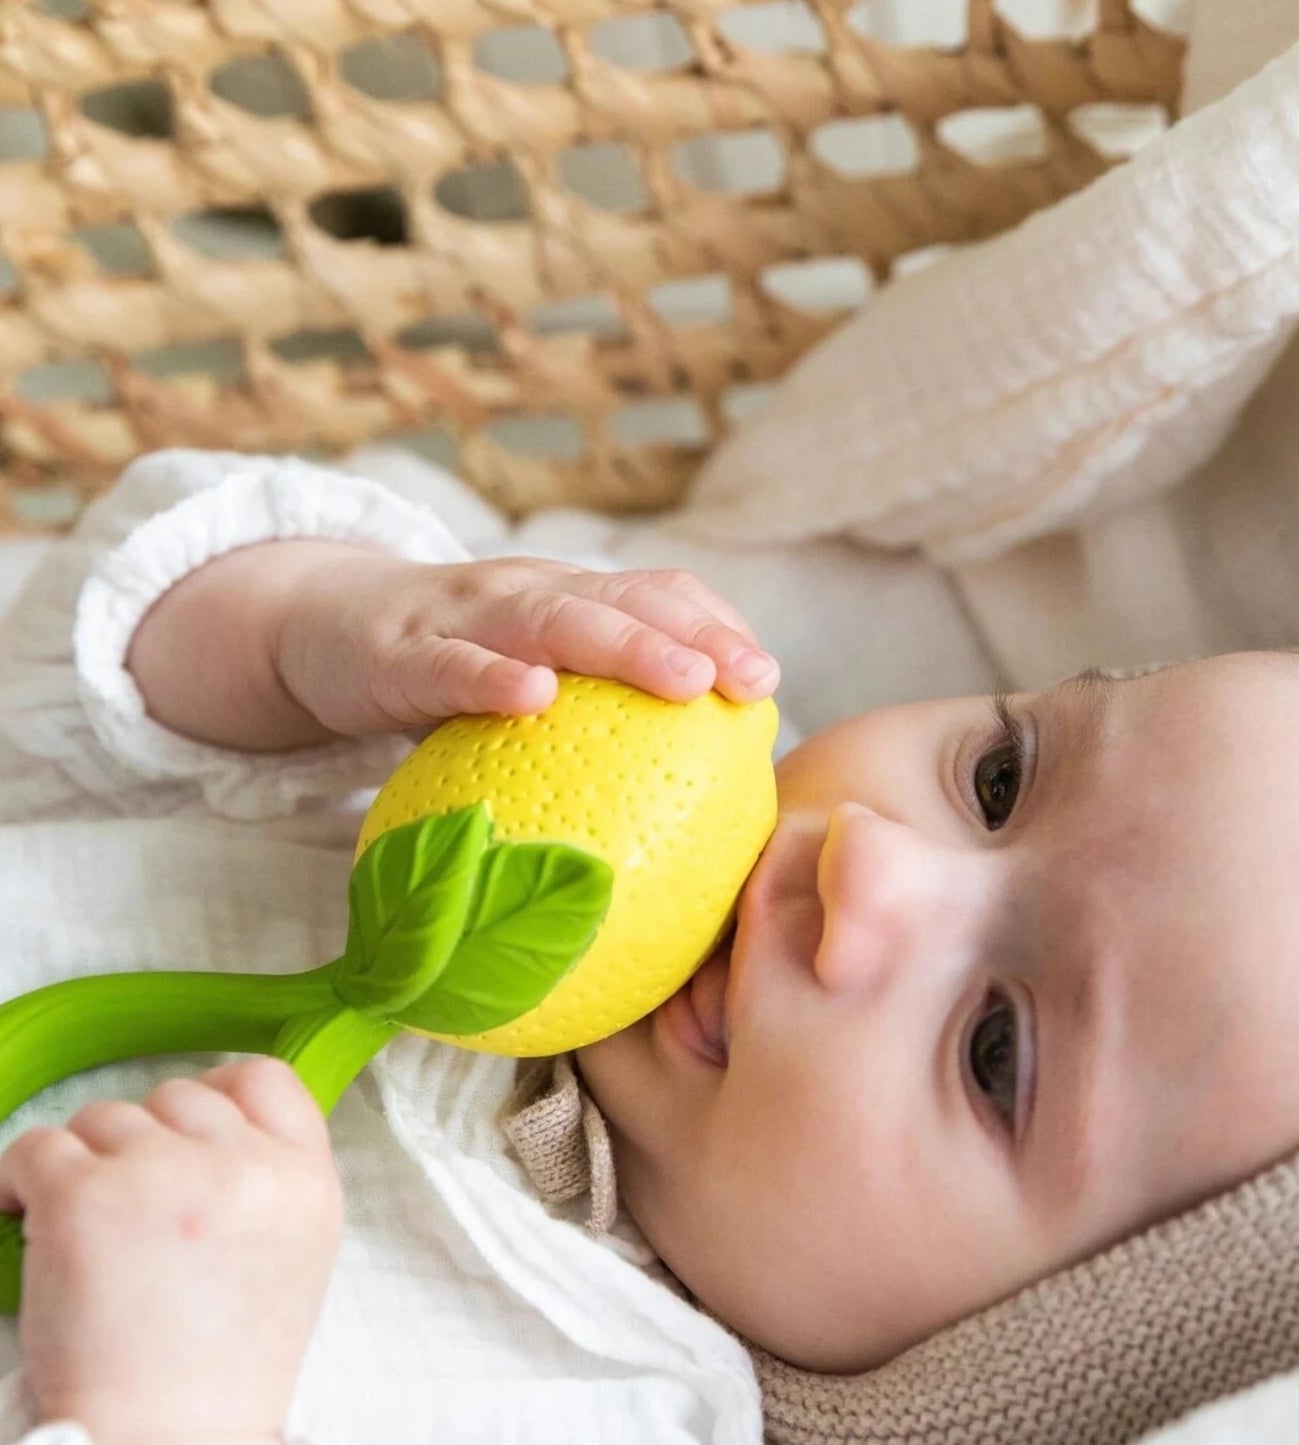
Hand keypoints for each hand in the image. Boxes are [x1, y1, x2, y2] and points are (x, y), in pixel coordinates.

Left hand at [0, 1059, 341, 1444]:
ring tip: (78, 1227)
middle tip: (126, 1206)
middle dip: (144, 1141)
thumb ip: (270, 1176)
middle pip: (178, 1094)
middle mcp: (242, 1164)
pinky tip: (23, 1217)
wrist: (169, 1440)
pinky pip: (37, 1147)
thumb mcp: (296, 1251)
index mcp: (305, 1178)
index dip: (216, 1093)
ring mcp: (163, 1173)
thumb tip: (210, 1125)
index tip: (181, 1132)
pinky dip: (19, 1178)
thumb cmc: (223, 1365)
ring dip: (84, 1161)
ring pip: (105, 1116)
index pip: (262, 1078)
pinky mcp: (85, 1197)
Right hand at [274, 550, 781, 736]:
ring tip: (684, 679)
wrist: (321, 627)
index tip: (767, 679)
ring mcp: (464, 614)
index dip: (714, 626)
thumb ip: (588, 718)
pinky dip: (490, 674)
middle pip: (621, 601)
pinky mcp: (398, 648)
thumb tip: (673, 804)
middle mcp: (527, 593)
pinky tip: (533, 696)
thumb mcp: (524, 677)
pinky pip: (448, 662)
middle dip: (695, 635)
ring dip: (623, 643)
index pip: (654, 594)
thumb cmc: (448, 668)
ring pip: (551, 618)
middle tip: (754, 679)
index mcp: (567, 598)